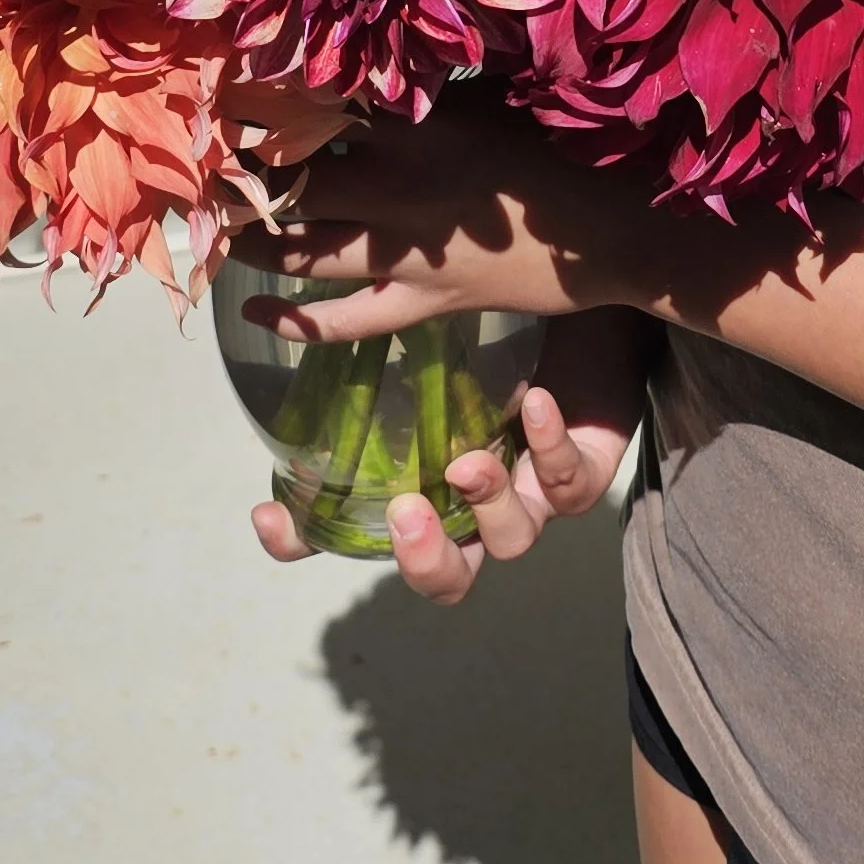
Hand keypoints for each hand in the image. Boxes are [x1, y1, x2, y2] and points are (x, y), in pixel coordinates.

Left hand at [224, 98, 651, 352]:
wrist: (612, 231)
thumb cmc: (559, 151)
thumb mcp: (492, 100)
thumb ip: (430, 89)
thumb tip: (377, 63)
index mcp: (416, 124)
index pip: (320, 103)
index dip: (265, 99)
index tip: (225, 90)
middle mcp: (398, 183)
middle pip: (295, 176)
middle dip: (244, 172)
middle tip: (209, 166)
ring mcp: (407, 248)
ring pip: (306, 246)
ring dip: (258, 237)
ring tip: (224, 228)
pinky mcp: (424, 300)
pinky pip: (347, 318)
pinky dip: (298, 317)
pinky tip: (255, 307)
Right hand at [248, 305, 649, 599]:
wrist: (595, 304)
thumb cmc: (502, 325)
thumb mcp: (425, 325)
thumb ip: (367, 327)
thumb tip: (285, 286)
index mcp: (423, 477)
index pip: (350, 533)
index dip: (304, 540)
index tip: (268, 514)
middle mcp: (477, 502)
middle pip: (445, 577)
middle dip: (422, 560)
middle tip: (405, 515)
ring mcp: (534, 493)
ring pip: (510, 540)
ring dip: (486, 507)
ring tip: (469, 463)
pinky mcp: (586, 473)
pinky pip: (570, 484)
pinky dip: (549, 449)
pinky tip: (534, 403)